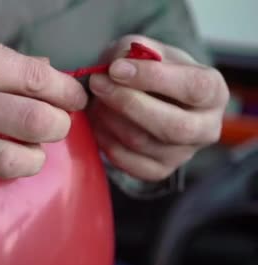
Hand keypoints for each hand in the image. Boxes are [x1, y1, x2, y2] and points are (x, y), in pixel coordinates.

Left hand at [88, 35, 228, 180]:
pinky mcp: (158, 170)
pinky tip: (97, 121)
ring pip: (142, 143)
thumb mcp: (147, 50)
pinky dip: (105, 140)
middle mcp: (206, 127)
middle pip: (171, 126)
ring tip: (94, 99)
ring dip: (109, 119)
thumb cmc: (151, 71)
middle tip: (97, 83)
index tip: (116, 69)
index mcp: (213, 92)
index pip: (193, 87)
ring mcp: (183, 154)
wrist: (147, 97)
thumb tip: (119, 64)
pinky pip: (127, 161)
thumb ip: (135, 51)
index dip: (152, 78)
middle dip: (127, 103)